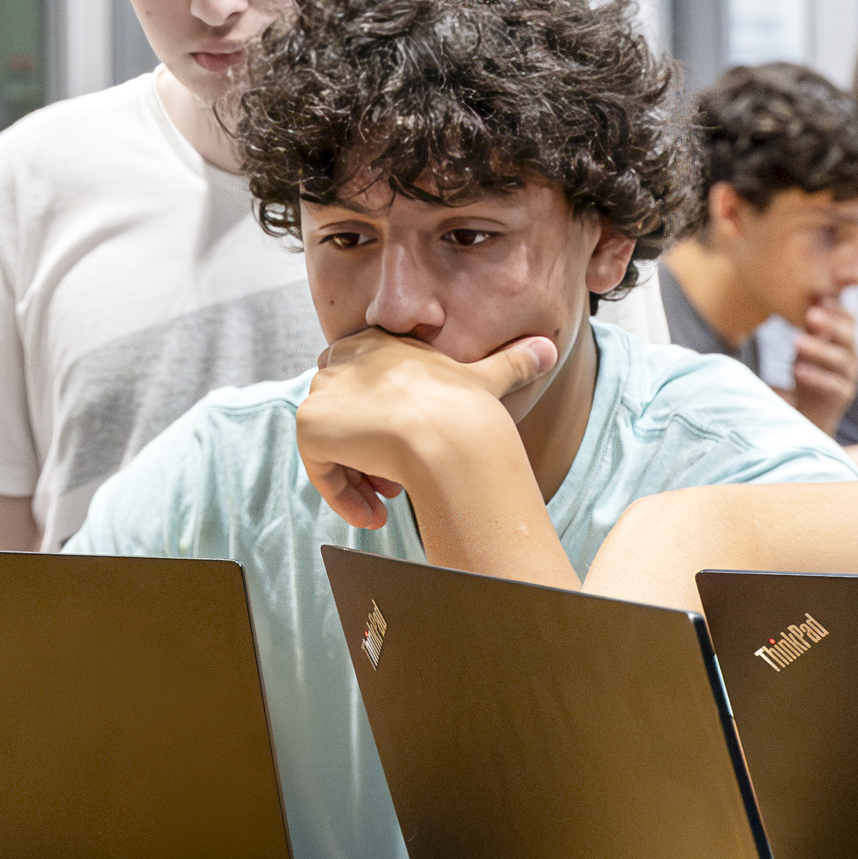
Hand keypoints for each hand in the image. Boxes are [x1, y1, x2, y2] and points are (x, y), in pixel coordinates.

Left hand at [291, 327, 555, 531]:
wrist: (449, 436)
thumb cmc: (470, 409)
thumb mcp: (489, 379)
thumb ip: (512, 363)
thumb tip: (548, 349)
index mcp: (380, 342)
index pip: (365, 382)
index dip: (387, 420)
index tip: (413, 451)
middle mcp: (346, 359)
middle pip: (345, 414)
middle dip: (370, 452)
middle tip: (399, 483)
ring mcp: (324, 392)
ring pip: (332, 443)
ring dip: (360, 477)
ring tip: (390, 501)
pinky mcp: (309, 424)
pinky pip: (319, 468)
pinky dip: (343, 497)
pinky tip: (374, 516)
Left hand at [783, 305, 857, 434]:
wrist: (811, 412)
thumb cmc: (810, 369)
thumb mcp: (809, 344)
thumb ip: (812, 324)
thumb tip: (810, 292)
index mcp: (846, 339)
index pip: (849, 318)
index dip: (837, 307)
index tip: (819, 296)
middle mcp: (852, 356)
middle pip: (849, 336)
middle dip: (831, 324)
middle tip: (810, 314)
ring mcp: (849, 377)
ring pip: (840, 360)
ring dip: (818, 349)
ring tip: (795, 341)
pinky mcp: (842, 397)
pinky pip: (832, 385)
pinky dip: (815, 376)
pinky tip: (797, 369)